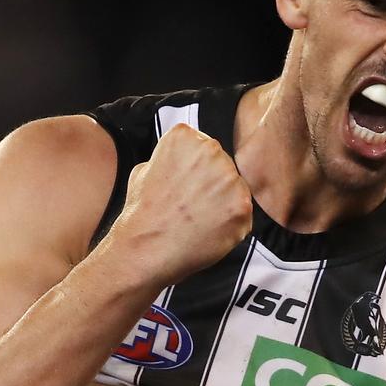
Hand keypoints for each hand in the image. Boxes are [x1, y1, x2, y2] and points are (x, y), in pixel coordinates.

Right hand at [101, 124, 251, 287]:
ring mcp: (230, 179)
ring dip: (224, 204)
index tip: (186, 184)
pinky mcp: (242, 206)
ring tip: (199, 219)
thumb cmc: (142, 212)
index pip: (204, 148)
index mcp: (186, 137)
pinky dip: (230, 224)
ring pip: (236, 189)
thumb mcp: (143, 169)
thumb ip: (170, 158)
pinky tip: (209, 230)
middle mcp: (211, 151)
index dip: (196, 170)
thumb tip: (182, 163)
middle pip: (224, 166)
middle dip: (214, 184)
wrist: (145, 248)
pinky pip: (243, 213)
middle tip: (193, 205)